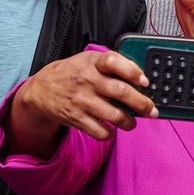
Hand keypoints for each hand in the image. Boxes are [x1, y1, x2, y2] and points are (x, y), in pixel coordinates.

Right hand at [8, 50, 158, 155]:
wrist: (41, 90)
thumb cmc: (72, 73)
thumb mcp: (89, 60)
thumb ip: (112, 64)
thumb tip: (139, 75)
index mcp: (92, 63)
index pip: (114, 61)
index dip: (132, 71)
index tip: (145, 81)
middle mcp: (88, 81)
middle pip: (121, 92)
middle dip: (142, 103)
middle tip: (152, 110)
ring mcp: (82, 101)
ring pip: (114, 116)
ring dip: (129, 122)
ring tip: (132, 122)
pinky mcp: (77, 118)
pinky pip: (100, 132)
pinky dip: (109, 134)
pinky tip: (112, 129)